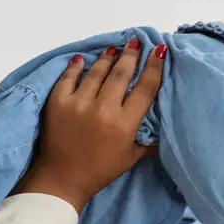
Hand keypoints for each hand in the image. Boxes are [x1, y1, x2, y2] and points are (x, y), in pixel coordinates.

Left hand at [15, 39, 163, 210]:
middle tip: (135, 43)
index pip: (145, 88)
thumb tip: (165, 128)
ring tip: (114, 49)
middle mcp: (104, 109)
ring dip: (108, 58)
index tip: (158, 50)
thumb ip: (148, 142)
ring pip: (98, 72)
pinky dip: (77, 66)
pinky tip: (83, 59)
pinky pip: (69, 76)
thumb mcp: (130, 158)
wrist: (62, 179)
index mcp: (125, 124)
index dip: (154, 67)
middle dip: (131, 55)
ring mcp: (79, 103)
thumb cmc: (99, 171)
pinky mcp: (58, 102)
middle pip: (121, 74)